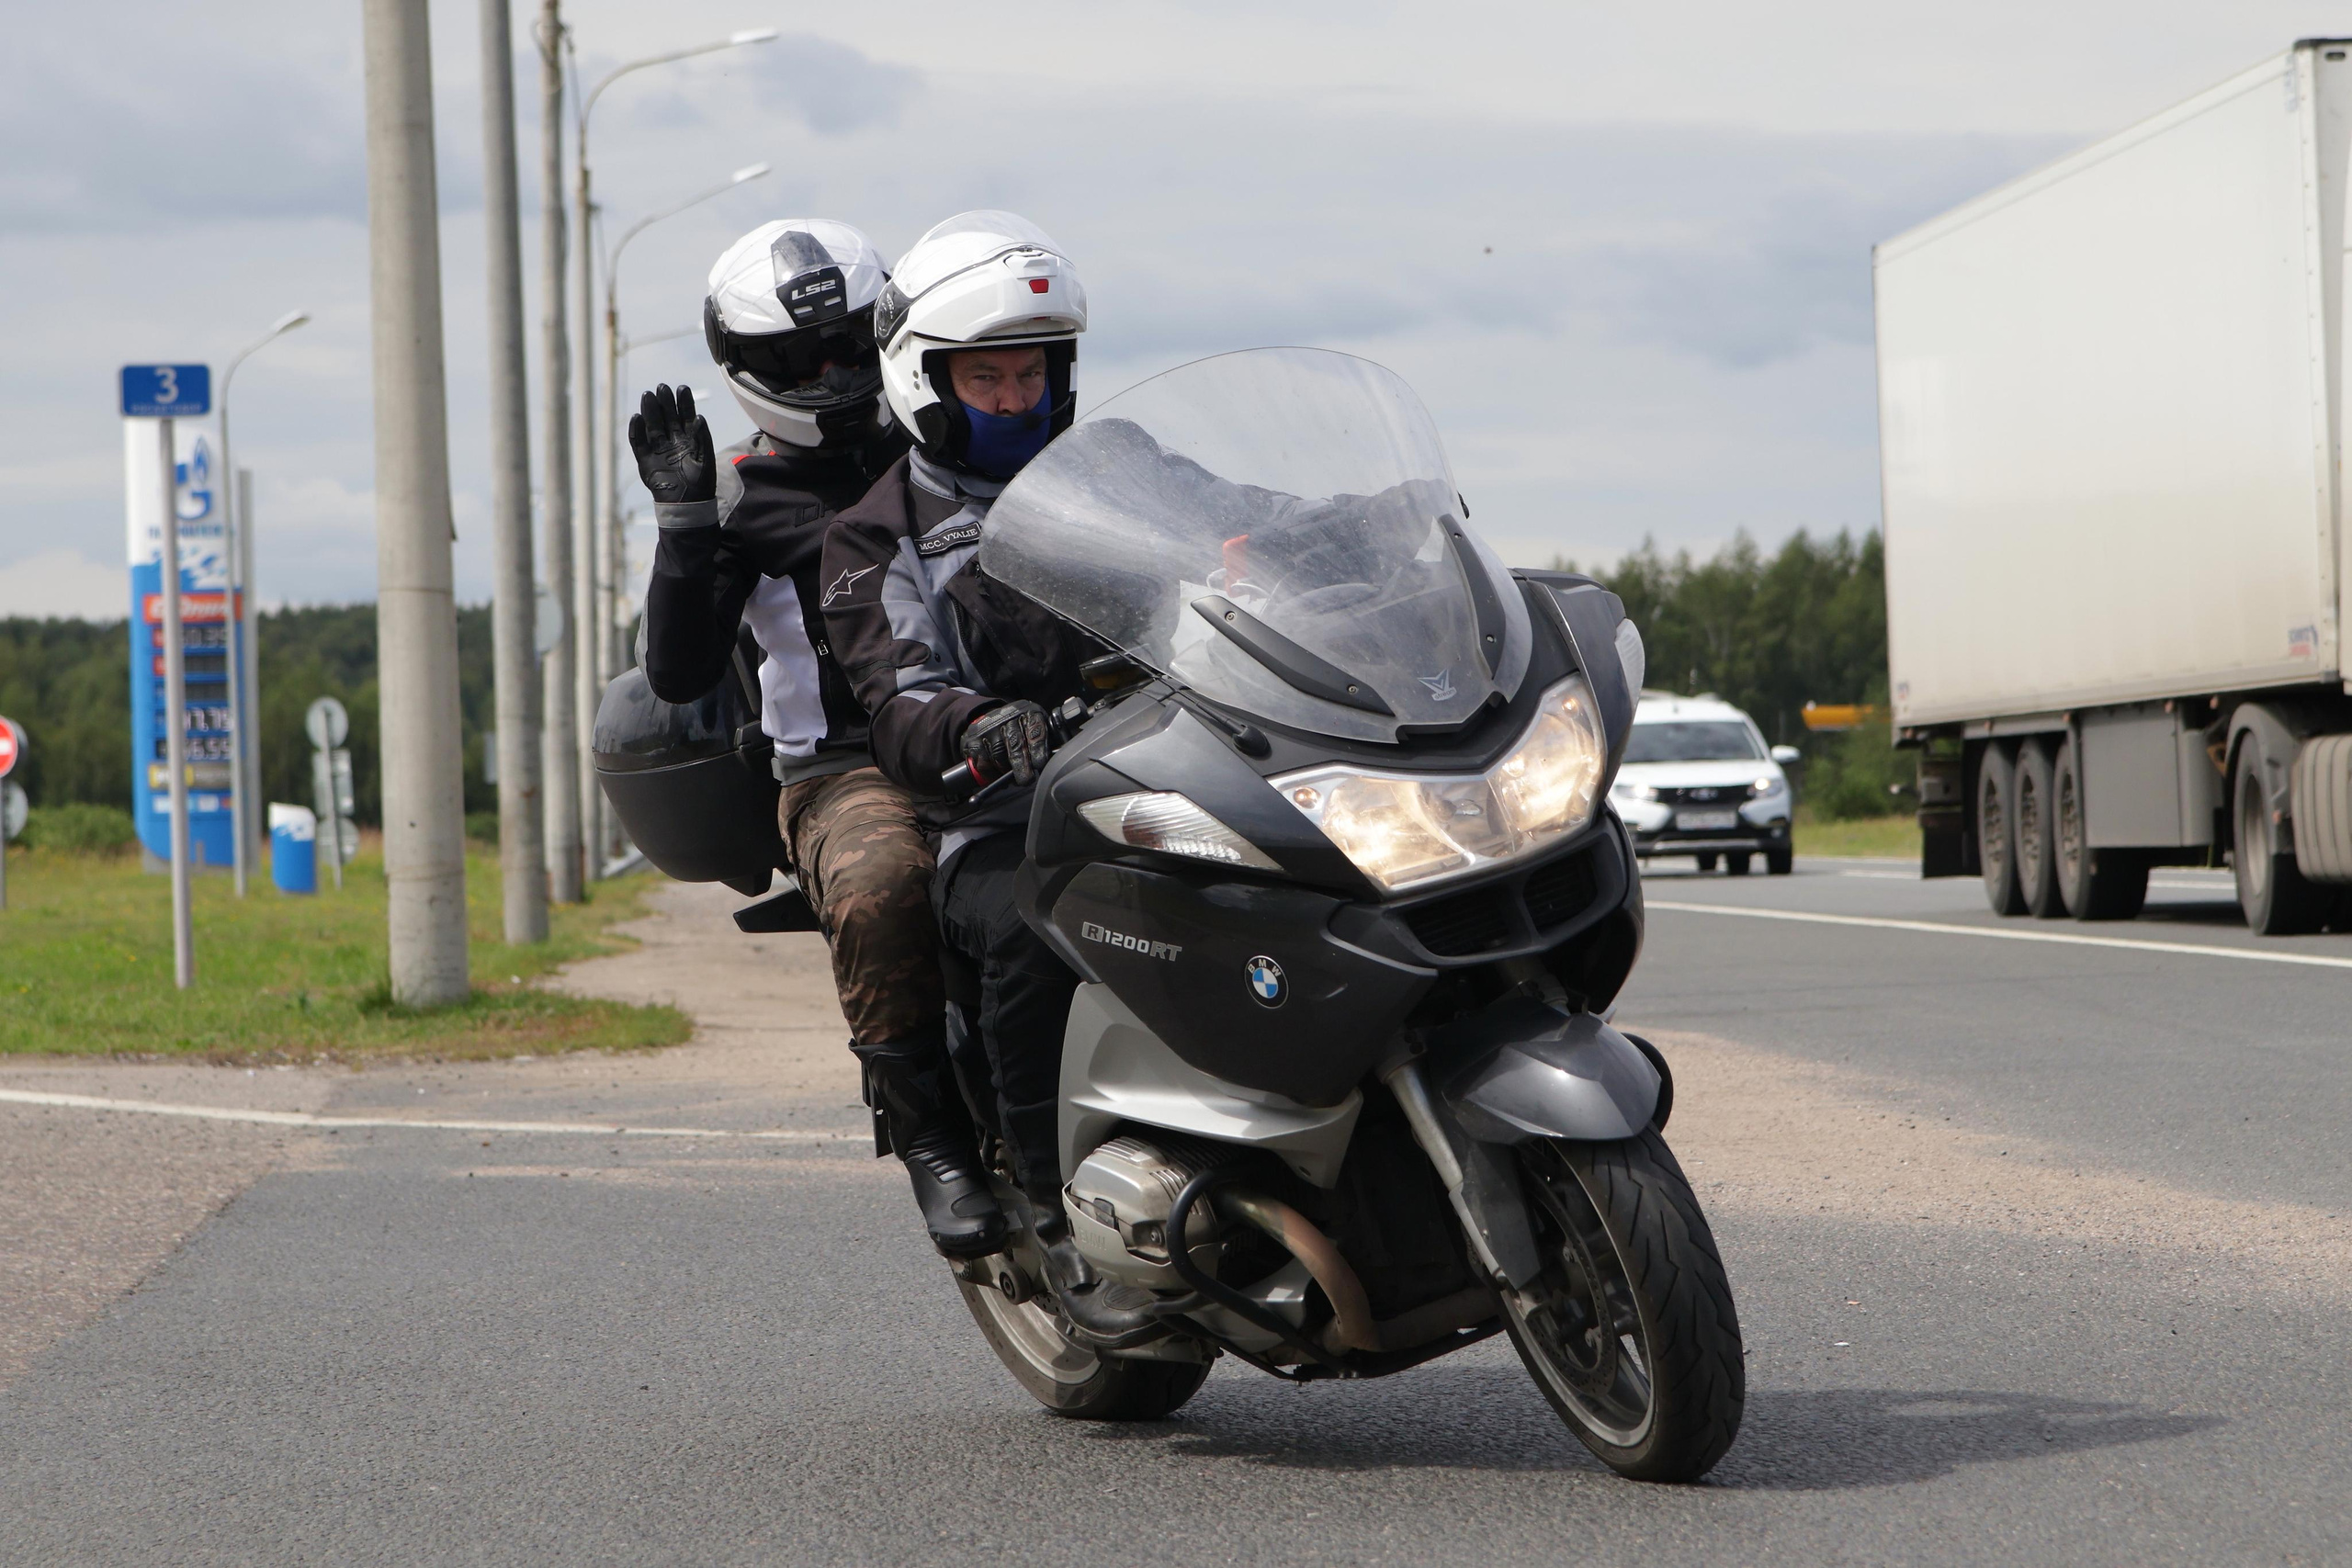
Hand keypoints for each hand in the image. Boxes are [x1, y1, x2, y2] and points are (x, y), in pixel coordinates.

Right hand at [629, 383, 714, 505]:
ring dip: (650, 410)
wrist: (687, 503)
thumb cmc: (701, 482)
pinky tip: (637, 417)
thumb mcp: (705, 458)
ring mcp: (658, 449)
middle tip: (662, 387)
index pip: (685, 415)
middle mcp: (672, 440)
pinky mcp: (645, 460)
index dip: (683, 402)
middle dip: (665, 402)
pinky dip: (636, 431)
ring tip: (649, 396)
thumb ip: (702, 438)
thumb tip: (699, 418)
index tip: (682, 388)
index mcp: (688, 438)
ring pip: (652, 425)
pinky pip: (638, 443)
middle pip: (666, 417)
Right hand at [961, 700, 1051, 785]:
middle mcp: (1008, 717)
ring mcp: (988, 728)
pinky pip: (982, 763)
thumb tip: (1057, 761)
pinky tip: (997, 775)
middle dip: (1021, 765)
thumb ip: (1049, 741)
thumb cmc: (1021, 729)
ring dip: (1006, 771)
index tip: (1040, 764)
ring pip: (998, 755)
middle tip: (1026, 780)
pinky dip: (991, 774)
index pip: (1034, 729)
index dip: (1038, 748)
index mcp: (1029, 712)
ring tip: (1012, 778)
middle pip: (1015, 743)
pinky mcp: (973, 739)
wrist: (992, 718)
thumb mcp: (1039, 728)